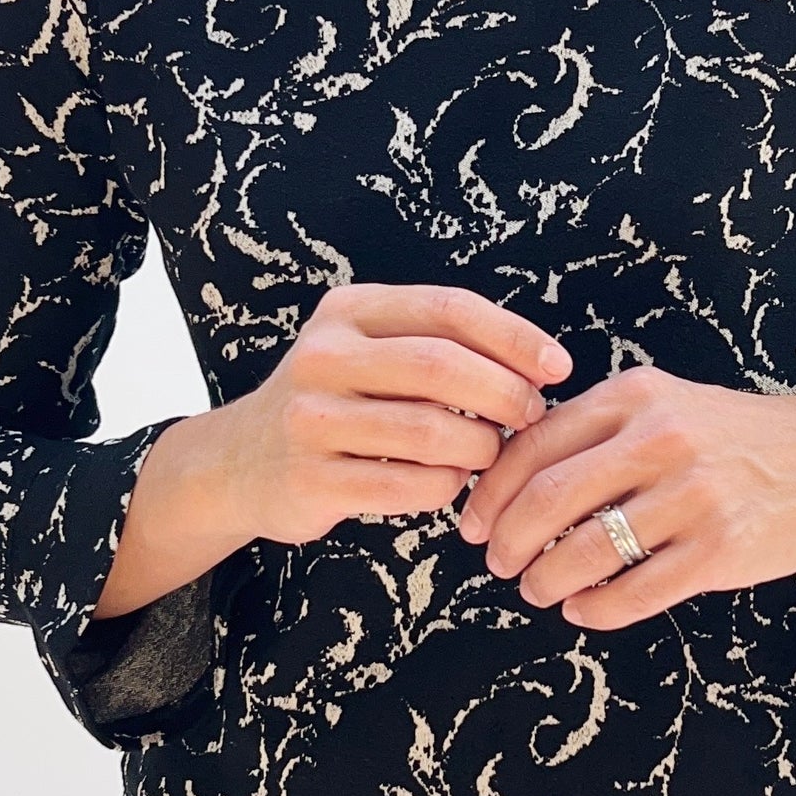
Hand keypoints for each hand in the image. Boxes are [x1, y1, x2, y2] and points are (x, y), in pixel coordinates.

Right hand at [96, 282, 570, 616]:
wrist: (237, 463)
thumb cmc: (333, 402)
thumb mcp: (367, 349)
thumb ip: (438, 345)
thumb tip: (539, 365)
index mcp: (348, 311)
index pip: (448, 309)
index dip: (513, 337)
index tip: (557, 366)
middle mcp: (323, 357)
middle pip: (441, 368)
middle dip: (505, 394)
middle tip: (533, 415)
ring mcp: (312, 420)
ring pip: (430, 432)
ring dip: (481, 447)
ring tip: (492, 453)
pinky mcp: (311, 479)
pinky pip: (407, 485)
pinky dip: (445, 486)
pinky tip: (450, 482)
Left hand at [456, 366, 795, 630]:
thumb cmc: (733, 435)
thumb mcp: (665, 403)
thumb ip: (597, 429)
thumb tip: (513, 476)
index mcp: (635, 396)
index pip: (533, 444)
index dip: (490, 492)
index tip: (473, 521)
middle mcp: (660, 440)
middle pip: (548, 499)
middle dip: (508, 541)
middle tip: (498, 562)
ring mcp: (693, 497)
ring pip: (586, 551)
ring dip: (546, 580)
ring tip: (539, 589)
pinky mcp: (720, 551)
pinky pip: (634, 592)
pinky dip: (595, 609)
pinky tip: (584, 610)